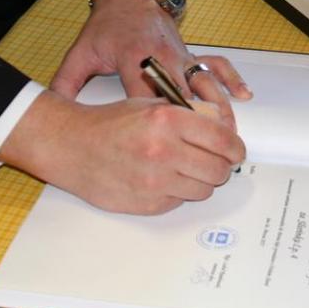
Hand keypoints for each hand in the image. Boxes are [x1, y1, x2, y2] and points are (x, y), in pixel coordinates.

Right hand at [0, 88, 245, 214]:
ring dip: (200, 181)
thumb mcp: (151, 104)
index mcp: (168, 120)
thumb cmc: (110, 122)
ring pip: (203, 189)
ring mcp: (155, 181)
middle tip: (215, 162)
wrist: (72, 146)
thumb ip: (188, 114)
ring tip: (184, 169)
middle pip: (219, 169)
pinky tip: (161, 179)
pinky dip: (177, 192)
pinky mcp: (147, 204)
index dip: (235, 148)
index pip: (223, 140)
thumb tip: (222, 126)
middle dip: (221, 166)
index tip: (236, 151)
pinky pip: (180, 201)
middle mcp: (164, 151)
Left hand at [50, 0, 251, 124]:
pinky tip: (244, 96)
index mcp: (134, 58)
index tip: (163, 143)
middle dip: (194, 121)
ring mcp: (180, 55)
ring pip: (205, 83)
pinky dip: (231, 80)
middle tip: (206, 148)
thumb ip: (66, 82)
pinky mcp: (191, 53)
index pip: (146, 93)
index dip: (155, 118)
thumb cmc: (106, 27)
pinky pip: (217, 65)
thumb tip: (47, 109)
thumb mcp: (81, 53)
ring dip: (218, 107)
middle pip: (182, 93)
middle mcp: (162, 57)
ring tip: (229, 133)